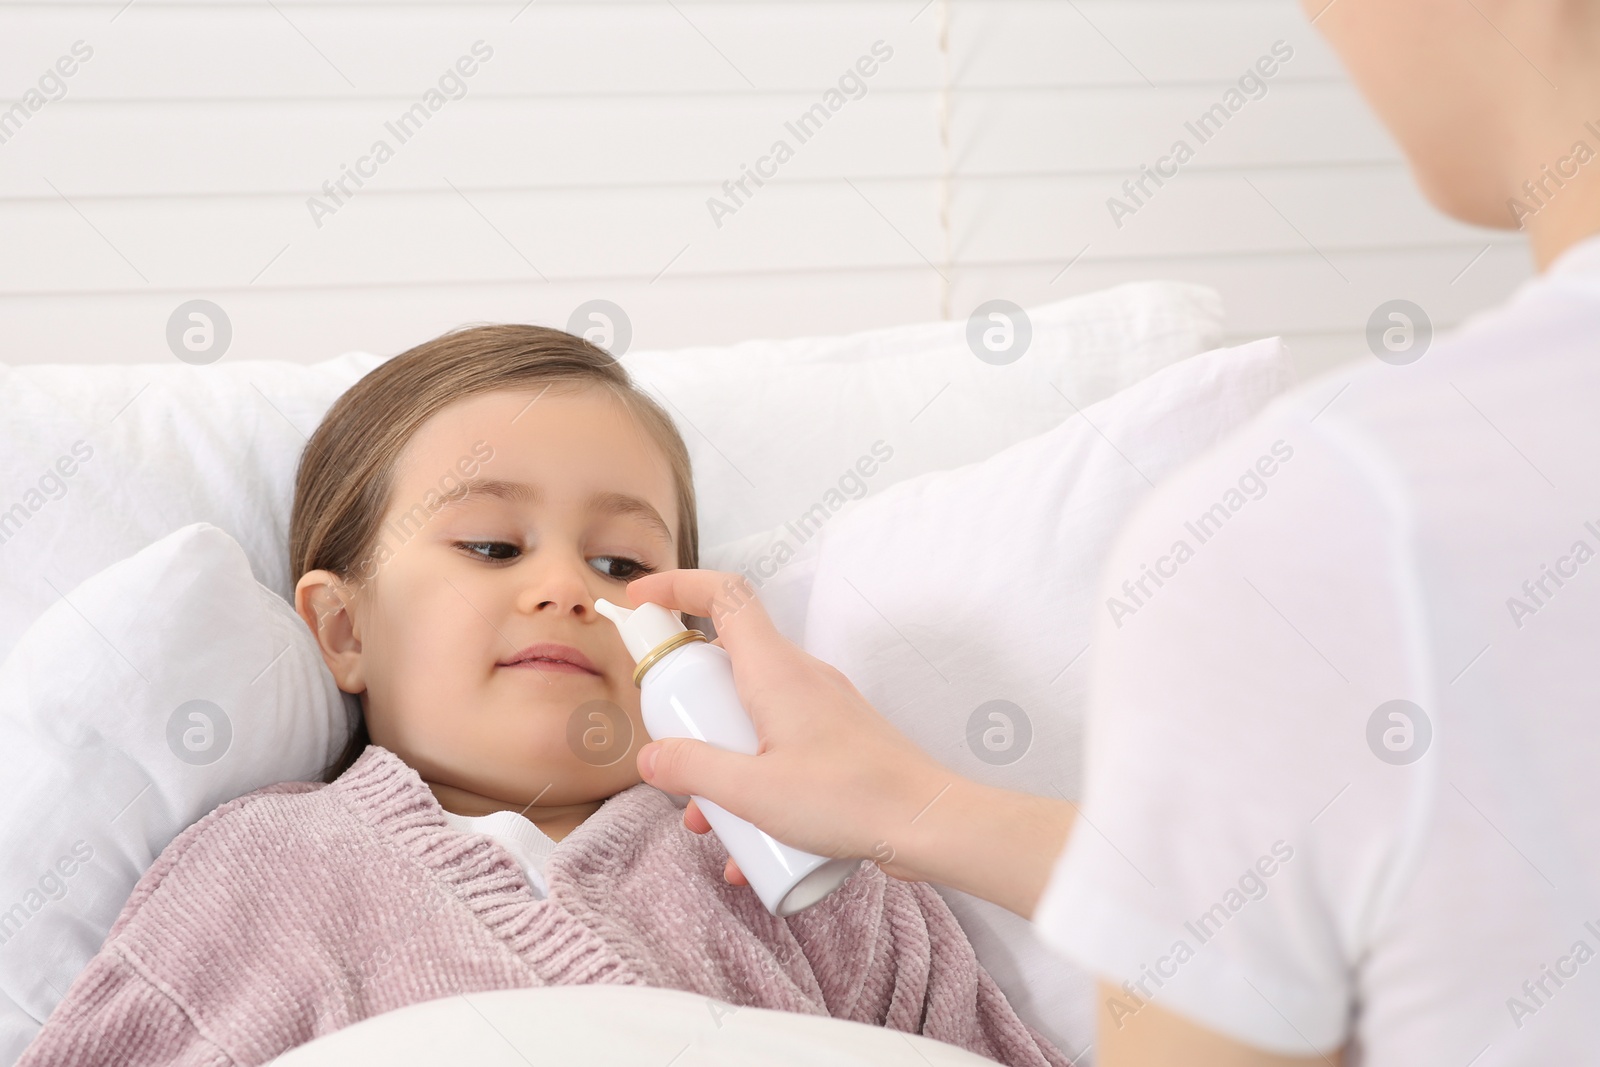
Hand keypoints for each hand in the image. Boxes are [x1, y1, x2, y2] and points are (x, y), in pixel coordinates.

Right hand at [624, 569, 953, 885]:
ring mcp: (822, 708)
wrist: (929, 824)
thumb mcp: (752, 791)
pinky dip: (755, 784)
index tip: (640, 600)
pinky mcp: (838, 741)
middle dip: (689, 707)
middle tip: (669, 748)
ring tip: (706, 822)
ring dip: (720, 759)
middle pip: (727, 663)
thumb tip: (651, 756)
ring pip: (751, 715)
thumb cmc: (848, 799)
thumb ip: (694, 770)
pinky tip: (747, 848)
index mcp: (776, 670)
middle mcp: (800, 677)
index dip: (677, 585)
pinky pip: (780, 748)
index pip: (724, 596)